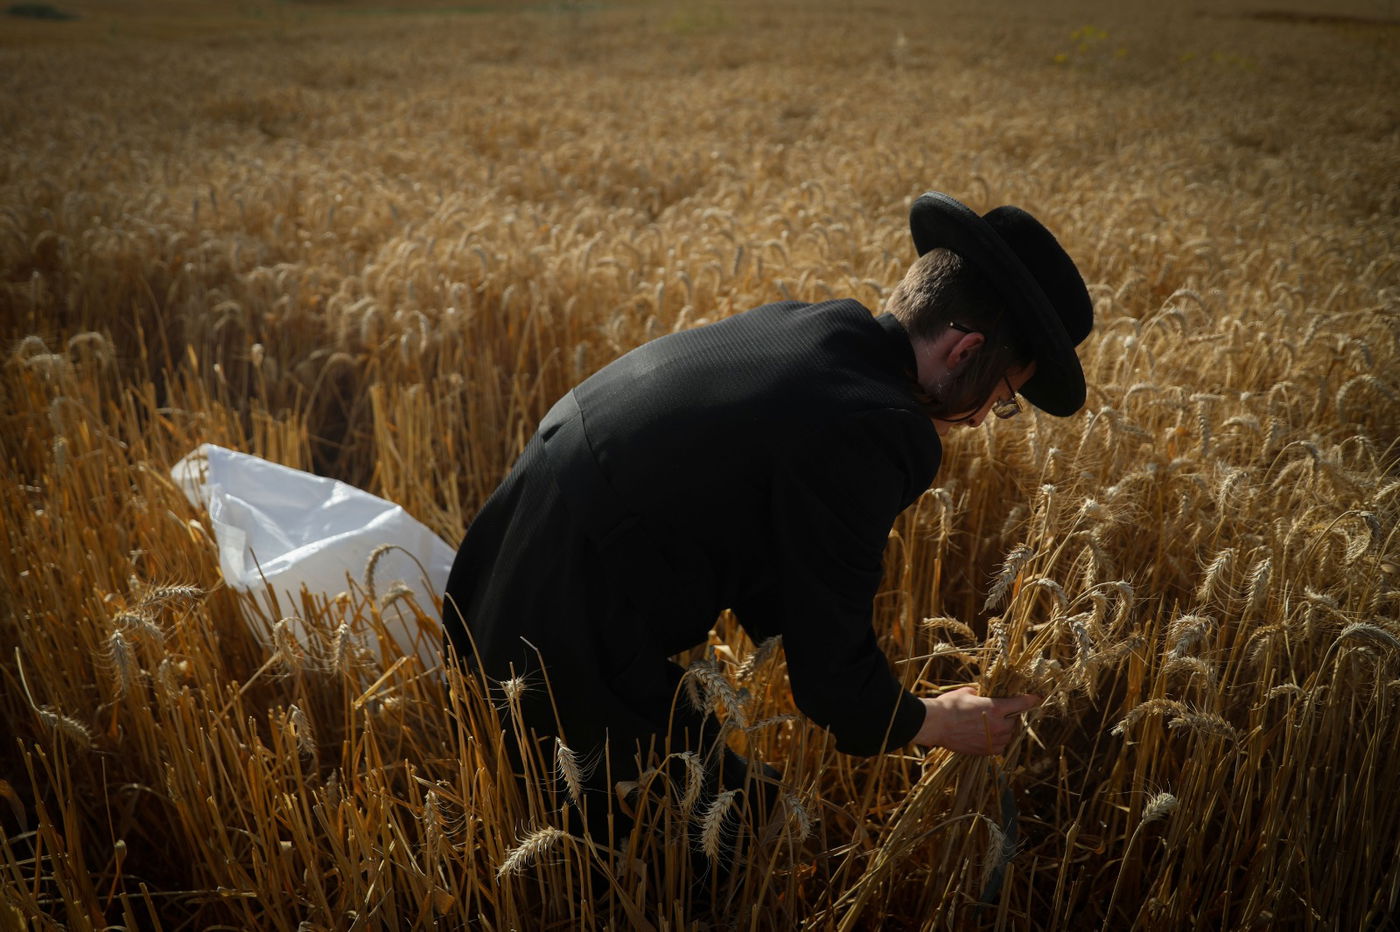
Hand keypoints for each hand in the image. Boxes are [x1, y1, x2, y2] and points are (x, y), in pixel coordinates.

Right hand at [912, 686, 1040, 755]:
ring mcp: (993, 740)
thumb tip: (983, 695)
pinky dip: (996, 741)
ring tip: (990, 725)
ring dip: (1004, 730)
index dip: (1031, 700)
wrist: (935, 724)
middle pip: (1015, 722)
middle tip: (998, 713)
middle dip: (1010, 717)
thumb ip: (981, 694)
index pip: (1021, 704)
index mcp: (996, 708)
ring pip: (1008, 736)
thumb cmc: (949, 705)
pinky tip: (985, 736)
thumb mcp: (966, 692)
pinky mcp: (986, 751)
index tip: (1037, 698)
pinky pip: (999, 746)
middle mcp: (998, 726)